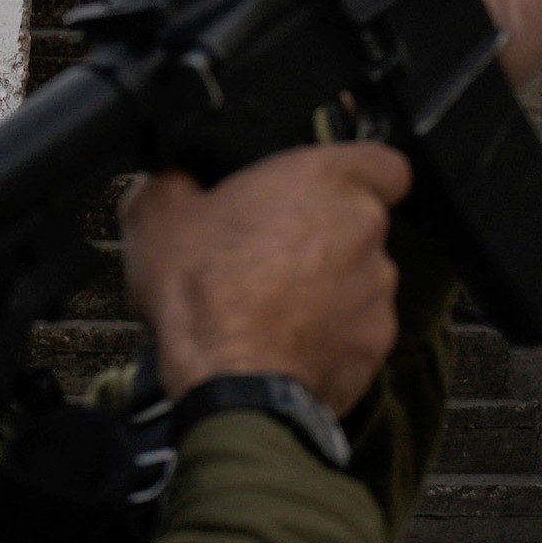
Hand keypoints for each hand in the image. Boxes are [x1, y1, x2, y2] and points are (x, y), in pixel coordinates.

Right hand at [129, 142, 414, 410]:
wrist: (230, 380)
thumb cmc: (202, 287)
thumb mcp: (157, 217)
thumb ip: (173, 183)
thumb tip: (171, 181)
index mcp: (326, 180)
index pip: (384, 162)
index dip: (360, 175)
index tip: (326, 191)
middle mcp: (365, 230)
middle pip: (361, 224)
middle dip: (325, 237)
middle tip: (272, 253)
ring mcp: (378, 292)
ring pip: (361, 280)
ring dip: (328, 289)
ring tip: (273, 309)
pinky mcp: (375, 346)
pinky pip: (356, 333)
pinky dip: (330, 338)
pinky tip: (285, 347)